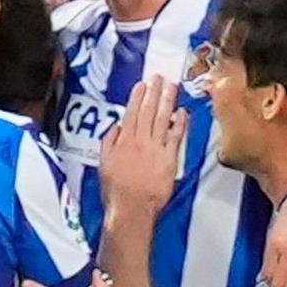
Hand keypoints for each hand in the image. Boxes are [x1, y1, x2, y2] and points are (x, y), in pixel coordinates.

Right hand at [99, 76, 187, 220]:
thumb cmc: (116, 190)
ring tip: (172, 88)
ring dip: (168, 102)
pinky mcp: (169, 159)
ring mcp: (156, 149)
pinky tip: (182, 113)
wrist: (132, 208)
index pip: (131, 113)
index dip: (137, 97)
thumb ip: (109, 143)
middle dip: (154, 93)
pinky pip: (176, 137)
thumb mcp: (104, 163)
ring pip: (163, 120)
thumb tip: (115, 128)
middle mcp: (141, 141)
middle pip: (148, 112)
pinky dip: (179, 124)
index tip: (142, 84)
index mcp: (124, 141)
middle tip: (159, 78)